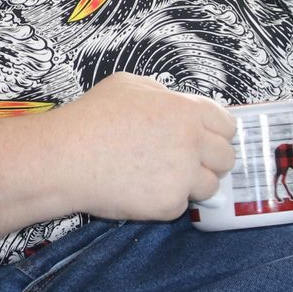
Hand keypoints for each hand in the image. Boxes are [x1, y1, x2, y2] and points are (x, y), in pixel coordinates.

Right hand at [45, 73, 237, 220]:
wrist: (65, 158)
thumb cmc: (91, 119)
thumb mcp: (128, 85)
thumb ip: (162, 94)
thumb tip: (174, 104)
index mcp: (186, 110)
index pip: (227, 125)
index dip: (215, 133)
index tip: (203, 141)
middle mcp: (192, 141)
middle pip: (226, 158)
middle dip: (208, 161)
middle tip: (182, 162)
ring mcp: (182, 175)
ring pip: (210, 186)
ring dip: (191, 184)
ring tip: (159, 177)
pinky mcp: (169, 204)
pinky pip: (182, 206)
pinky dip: (165, 202)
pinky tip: (141, 190)